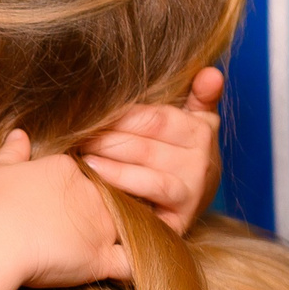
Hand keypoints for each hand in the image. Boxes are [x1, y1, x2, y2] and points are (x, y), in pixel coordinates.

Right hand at [0, 130, 131, 287]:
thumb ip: (13, 151)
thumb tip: (19, 134)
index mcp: (69, 170)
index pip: (85, 178)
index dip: (75, 194)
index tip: (60, 209)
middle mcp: (93, 192)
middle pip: (109, 199)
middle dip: (100, 213)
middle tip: (81, 231)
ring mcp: (102, 225)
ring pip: (127, 226)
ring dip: (122, 235)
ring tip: (110, 248)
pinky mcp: (102, 258)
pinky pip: (130, 263)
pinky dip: (136, 265)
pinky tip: (133, 270)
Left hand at [79, 66, 223, 233]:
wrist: (187, 206)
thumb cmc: (178, 156)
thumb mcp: (193, 122)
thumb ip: (199, 96)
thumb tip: (211, 73)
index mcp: (202, 131)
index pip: (156, 117)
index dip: (121, 115)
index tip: (90, 110)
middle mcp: (202, 160)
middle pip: (147, 141)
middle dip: (108, 136)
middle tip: (77, 132)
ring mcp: (193, 190)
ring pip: (148, 167)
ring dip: (111, 159)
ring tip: (83, 153)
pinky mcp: (181, 216)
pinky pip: (150, 193)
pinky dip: (122, 182)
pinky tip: (95, 174)